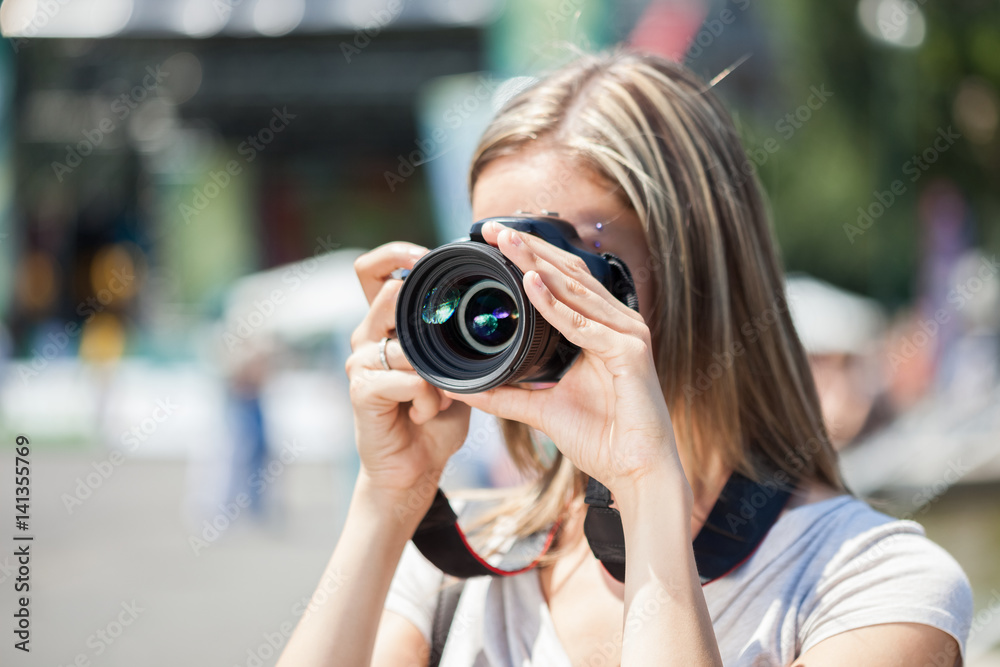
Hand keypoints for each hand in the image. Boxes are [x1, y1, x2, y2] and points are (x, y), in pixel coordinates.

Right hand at [346, 243, 470, 499]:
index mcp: (385, 324)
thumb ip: (455, 336)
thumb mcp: (453, 368)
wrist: (414, 468)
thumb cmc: (435, 417)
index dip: (398, 253)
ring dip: (436, 370)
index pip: (372, 269)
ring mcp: (361, 362)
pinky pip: (408, 379)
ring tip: (442, 396)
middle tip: (449, 346)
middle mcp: (366, 336)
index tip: (429, 259)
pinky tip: (426, 412)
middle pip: (388, 293)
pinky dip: (428, 397)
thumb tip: (487, 304)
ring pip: (407, 340)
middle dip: (429, 315)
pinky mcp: (362, 391)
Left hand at [445, 222, 687, 497]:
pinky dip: (554, 305)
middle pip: (568, 275)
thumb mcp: (543, 410)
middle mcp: (618, 324)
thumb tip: (464, 389)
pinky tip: (529, 285)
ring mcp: (628, 335)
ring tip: (505, 242)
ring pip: (574, 291)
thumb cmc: (602, 438)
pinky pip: (583, 325)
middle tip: (491, 228)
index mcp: (602, 329)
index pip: (564, 281)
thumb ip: (506, 396)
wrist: (637, 473)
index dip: (530, 258)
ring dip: (536, 265)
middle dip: (528, 249)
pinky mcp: (631, 353)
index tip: (493, 241)